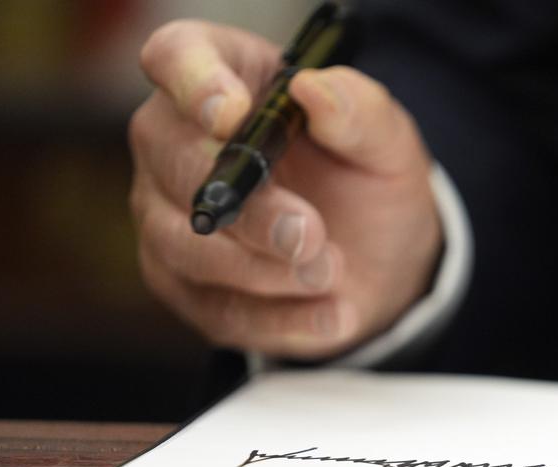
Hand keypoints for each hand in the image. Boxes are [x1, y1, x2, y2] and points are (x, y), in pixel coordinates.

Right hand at [129, 20, 440, 358]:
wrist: (377, 260)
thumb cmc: (368, 181)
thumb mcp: (388, 143)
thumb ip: (361, 112)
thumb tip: (315, 91)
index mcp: (224, 78)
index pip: (177, 55)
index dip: (195, 82)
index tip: (234, 118)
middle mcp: (177, 142)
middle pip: (174, 162)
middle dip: (249, 208)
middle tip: (311, 234)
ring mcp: (168, 216)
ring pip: (184, 246)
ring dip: (264, 269)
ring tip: (330, 272)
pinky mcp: (183, 284)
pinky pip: (215, 308)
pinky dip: (279, 320)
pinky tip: (331, 314)